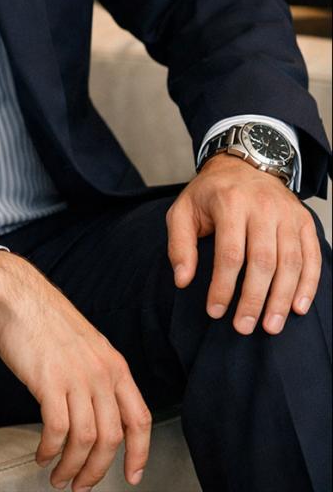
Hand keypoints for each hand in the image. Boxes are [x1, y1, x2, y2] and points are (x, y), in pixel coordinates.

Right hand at [0, 251, 150, 490]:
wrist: (20, 297)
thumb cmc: (49, 322)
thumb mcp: (89, 346)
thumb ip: (99, 377)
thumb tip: (100, 416)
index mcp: (115, 366)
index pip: (140, 418)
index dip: (140, 453)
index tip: (132, 475)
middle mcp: (101, 373)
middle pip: (111, 438)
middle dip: (97, 471)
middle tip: (81, 486)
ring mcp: (76, 377)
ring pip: (85, 439)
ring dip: (72, 467)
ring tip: (59, 477)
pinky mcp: (48, 381)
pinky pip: (56, 430)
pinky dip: (50, 450)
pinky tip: (42, 455)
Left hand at [166, 153, 321, 334]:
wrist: (244, 164)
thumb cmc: (210, 194)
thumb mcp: (183, 210)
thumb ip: (179, 244)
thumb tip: (182, 280)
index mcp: (230, 202)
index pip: (229, 253)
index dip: (223, 287)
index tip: (215, 312)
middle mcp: (262, 206)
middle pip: (263, 261)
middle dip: (254, 299)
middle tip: (244, 327)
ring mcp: (287, 213)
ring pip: (290, 262)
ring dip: (282, 298)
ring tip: (271, 326)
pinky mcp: (303, 220)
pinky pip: (311, 256)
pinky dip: (308, 284)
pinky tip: (298, 307)